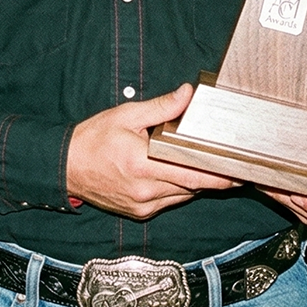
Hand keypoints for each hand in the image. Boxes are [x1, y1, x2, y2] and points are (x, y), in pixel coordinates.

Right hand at [66, 84, 240, 218]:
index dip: (220, 174)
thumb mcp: (126, 115)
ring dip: (197, 182)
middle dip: (216, 178)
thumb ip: (161, 107)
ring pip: (184, 195)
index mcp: (144, 164)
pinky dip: (180, 188)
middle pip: (194, 187)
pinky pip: (171, 201)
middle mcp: (146, 189)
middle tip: (238, 169)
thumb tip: (188, 94)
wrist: (66, 168)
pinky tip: (180, 173)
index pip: (194, 173)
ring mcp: (144, 204)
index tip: (240, 169)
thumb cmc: (94, 140)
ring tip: (210, 166)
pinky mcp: (140, 212)